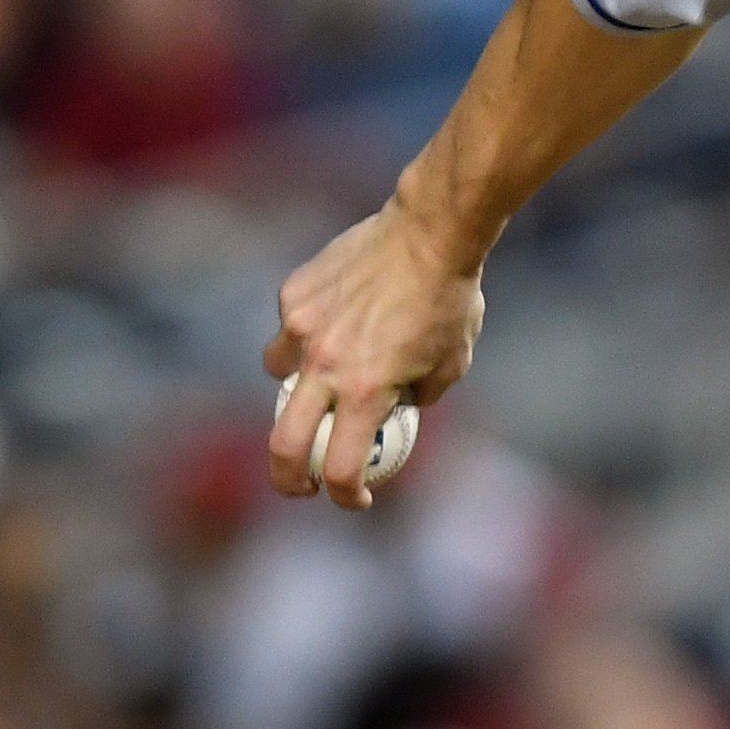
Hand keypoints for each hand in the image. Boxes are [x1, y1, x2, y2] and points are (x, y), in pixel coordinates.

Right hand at [263, 195, 484, 509]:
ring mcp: (301, 328)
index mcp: (365, 391)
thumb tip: (399, 409)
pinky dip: (308, 329)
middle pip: (283, 445)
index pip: (342, 468)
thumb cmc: (450, 298)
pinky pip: (291, 324)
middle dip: (288, 476)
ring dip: (294, 383)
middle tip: (302, 482)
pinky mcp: (293, 295)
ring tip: (322, 370)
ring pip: (277, 373)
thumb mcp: (451, 360)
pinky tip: (338, 311)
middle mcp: (325, 366)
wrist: (430, 231)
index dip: (347, 495)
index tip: (357, 498)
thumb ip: (420, 395)